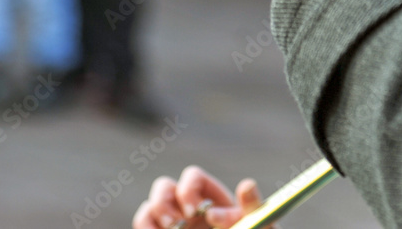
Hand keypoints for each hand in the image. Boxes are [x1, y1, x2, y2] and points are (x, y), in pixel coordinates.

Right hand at [133, 166, 271, 228]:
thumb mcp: (258, 225)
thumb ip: (253, 207)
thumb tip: (246, 184)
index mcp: (209, 198)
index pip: (193, 178)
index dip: (190, 189)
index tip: (198, 210)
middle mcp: (185, 208)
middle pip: (164, 187)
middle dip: (166, 201)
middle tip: (178, 224)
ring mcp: (170, 225)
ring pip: (149, 207)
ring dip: (155, 215)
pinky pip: (143, 226)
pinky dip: (146, 228)